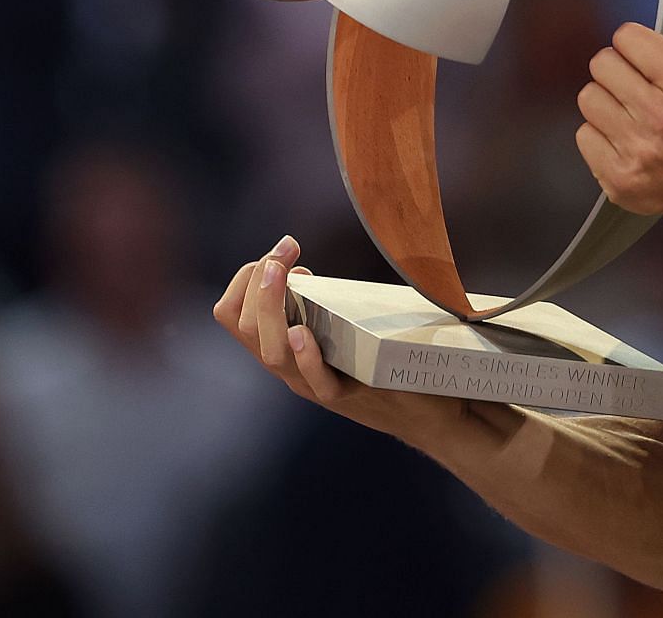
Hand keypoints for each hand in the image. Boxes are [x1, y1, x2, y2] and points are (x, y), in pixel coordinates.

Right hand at [212, 235, 467, 442]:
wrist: (429, 412)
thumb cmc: (387, 360)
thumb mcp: (345, 322)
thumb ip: (325, 298)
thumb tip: (301, 265)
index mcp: (285, 347)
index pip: (233, 314)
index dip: (246, 278)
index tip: (280, 254)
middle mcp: (290, 368)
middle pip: (246, 328)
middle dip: (257, 282)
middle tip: (283, 250)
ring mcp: (315, 384)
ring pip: (272, 352)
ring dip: (271, 308)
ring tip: (276, 274)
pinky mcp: (349, 396)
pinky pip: (315, 381)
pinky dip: (305, 356)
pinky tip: (302, 331)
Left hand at [577, 0, 662, 226]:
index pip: (625, 37)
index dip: (635, 45)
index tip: (649, 60)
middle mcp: (660, 117)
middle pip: (601, 65)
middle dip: (617, 72)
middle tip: (638, 86)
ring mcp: (636, 150)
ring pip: (588, 99)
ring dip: (605, 102)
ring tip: (629, 111)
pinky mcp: (617, 176)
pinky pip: (582, 135)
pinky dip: (599, 135)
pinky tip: (623, 137)